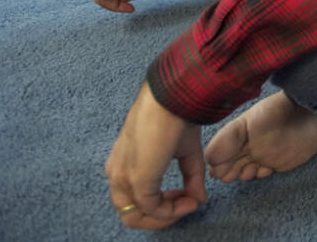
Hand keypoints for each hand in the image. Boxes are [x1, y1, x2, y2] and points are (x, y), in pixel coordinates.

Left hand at [106, 83, 205, 229]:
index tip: (187, 196)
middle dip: (162, 217)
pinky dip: (171, 211)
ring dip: (165, 217)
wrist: (173, 99)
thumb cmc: (176, 117)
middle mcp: (116, 174)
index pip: (133, 201)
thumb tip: (199, 199)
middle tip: (187, 205)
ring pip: (135, 217)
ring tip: (188, 204)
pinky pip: (151, 209)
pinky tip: (189, 200)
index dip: (161, 206)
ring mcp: (124, 178)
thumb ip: (191, 177)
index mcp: (122, 165)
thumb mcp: (185, 152)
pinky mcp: (137, 180)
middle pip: (131, 215)